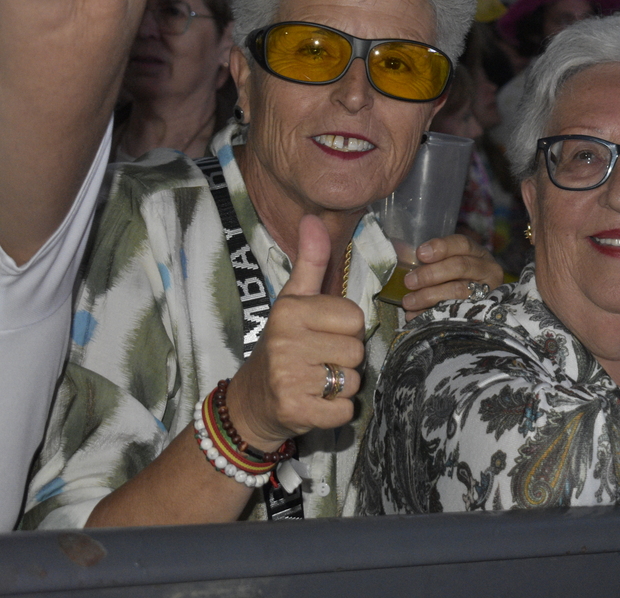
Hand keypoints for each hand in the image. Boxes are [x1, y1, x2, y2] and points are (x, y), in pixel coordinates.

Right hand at [225, 215, 365, 449]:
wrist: (251, 401)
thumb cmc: (283, 345)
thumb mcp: (293, 300)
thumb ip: (310, 262)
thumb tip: (313, 218)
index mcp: (290, 310)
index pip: (356, 318)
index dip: (346, 330)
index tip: (322, 335)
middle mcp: (286, 341)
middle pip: (357, 350)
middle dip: (344, 358)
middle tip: (318, 360)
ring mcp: (288, 377)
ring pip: (353, 380)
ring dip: (341, 386)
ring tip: (315, 381)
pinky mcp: (295, 410)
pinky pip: (345, 410)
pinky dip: (336, 412)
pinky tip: (314, 402)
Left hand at [400, 233, 502, 319]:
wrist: (481, 311)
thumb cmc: (458, 281)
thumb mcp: (452, 265)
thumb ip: (434, 260)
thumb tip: (400, 254)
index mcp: (478, 253)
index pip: (462, 244)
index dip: (441, 247)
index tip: (420, 254)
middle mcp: (487, 270)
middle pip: (460, 266)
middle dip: (431, 274)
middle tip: (409, 282)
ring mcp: (487, 292)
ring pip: (458, 291)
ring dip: (429, 296)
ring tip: (408, 302)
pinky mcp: (481, 312)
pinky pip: (455, 313)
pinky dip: (431, 314)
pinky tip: (416, 316)